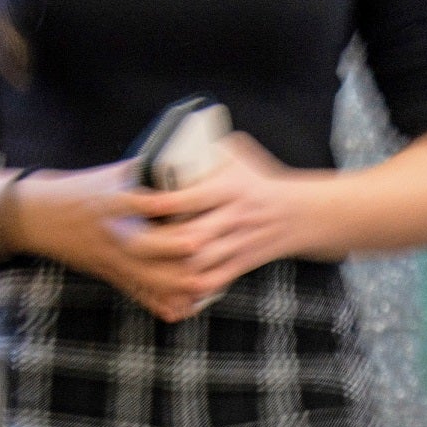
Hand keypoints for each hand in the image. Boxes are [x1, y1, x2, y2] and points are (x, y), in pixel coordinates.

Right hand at [5, 161, 195, 315]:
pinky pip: (137, 293)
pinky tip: (183, 308)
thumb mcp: (110, 176)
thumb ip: (146, 173)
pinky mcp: (109, 273)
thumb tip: (186, 163)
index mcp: (110, 202)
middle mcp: (109, 232)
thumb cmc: (79, 191)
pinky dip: (160, 302)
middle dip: (177, 247)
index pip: (140, 202)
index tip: (195, 202)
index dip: (168, 204)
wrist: (40, 216)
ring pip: (145, 277)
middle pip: (147, 245)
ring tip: (203, 281)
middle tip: (206, 243)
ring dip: (175, 282)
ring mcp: (109, 257)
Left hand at [118, 134, 326, 318]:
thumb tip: (173, 137)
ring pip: (199, 262)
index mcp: (230, 188)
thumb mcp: (240, 154)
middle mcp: (234, 217)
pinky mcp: (243, 263)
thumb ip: (208, 147)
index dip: (157, 203)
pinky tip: (172, 288)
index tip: (131, 203)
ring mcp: (239, 243)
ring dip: (170, 268)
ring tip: (142, 267)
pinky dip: (192, 288)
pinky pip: (216, 281)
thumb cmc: (263, 180)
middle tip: (124, 241)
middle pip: (189, 236)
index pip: (188, 198)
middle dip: (155, 242)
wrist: (302, 213)